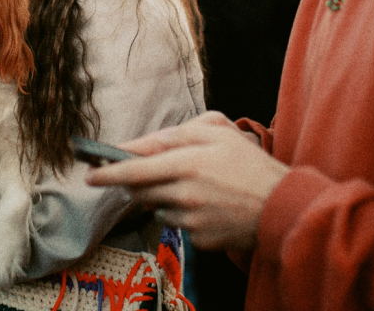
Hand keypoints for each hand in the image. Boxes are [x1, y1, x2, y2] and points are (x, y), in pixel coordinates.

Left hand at [85, 112, 287, 250]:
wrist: (284, 207)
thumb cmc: (250, 165)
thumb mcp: (217, 134)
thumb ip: (176, 135)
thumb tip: (142, 145)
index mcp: (186, 164)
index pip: (133, 171)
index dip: (107, 174)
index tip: (89, 176)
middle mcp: (184, 194)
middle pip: (139, 192)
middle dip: (135, 183)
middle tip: (152, 173)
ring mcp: (191, 220)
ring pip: (157, 208)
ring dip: (162, 197)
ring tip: (195, 186)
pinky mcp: (200, 239)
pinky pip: (178, 224)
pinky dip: (183, 214)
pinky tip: (207, 205)